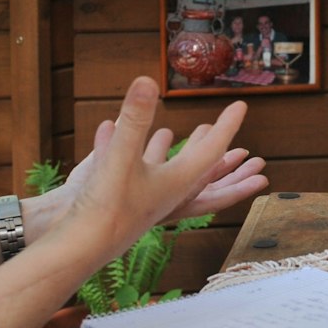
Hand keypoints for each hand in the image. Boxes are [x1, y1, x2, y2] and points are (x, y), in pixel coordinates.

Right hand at [57, 77, 258, 255]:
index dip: (227, 127)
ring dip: (186, 156)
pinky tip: (127, 136)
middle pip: (207, 176)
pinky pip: (147, 175)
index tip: (241, 106)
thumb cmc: (104, 208)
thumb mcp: (119, 158)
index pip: (211, 152)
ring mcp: (148, 198)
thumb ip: (135, 121)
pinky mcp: (125, 200)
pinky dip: (146, 156)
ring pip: (177, 175)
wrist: (77, 246)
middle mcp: (168, 193)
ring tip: (185, 135)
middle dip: (229, 165)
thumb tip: (147, 81)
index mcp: (177, 184)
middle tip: (250, 155)